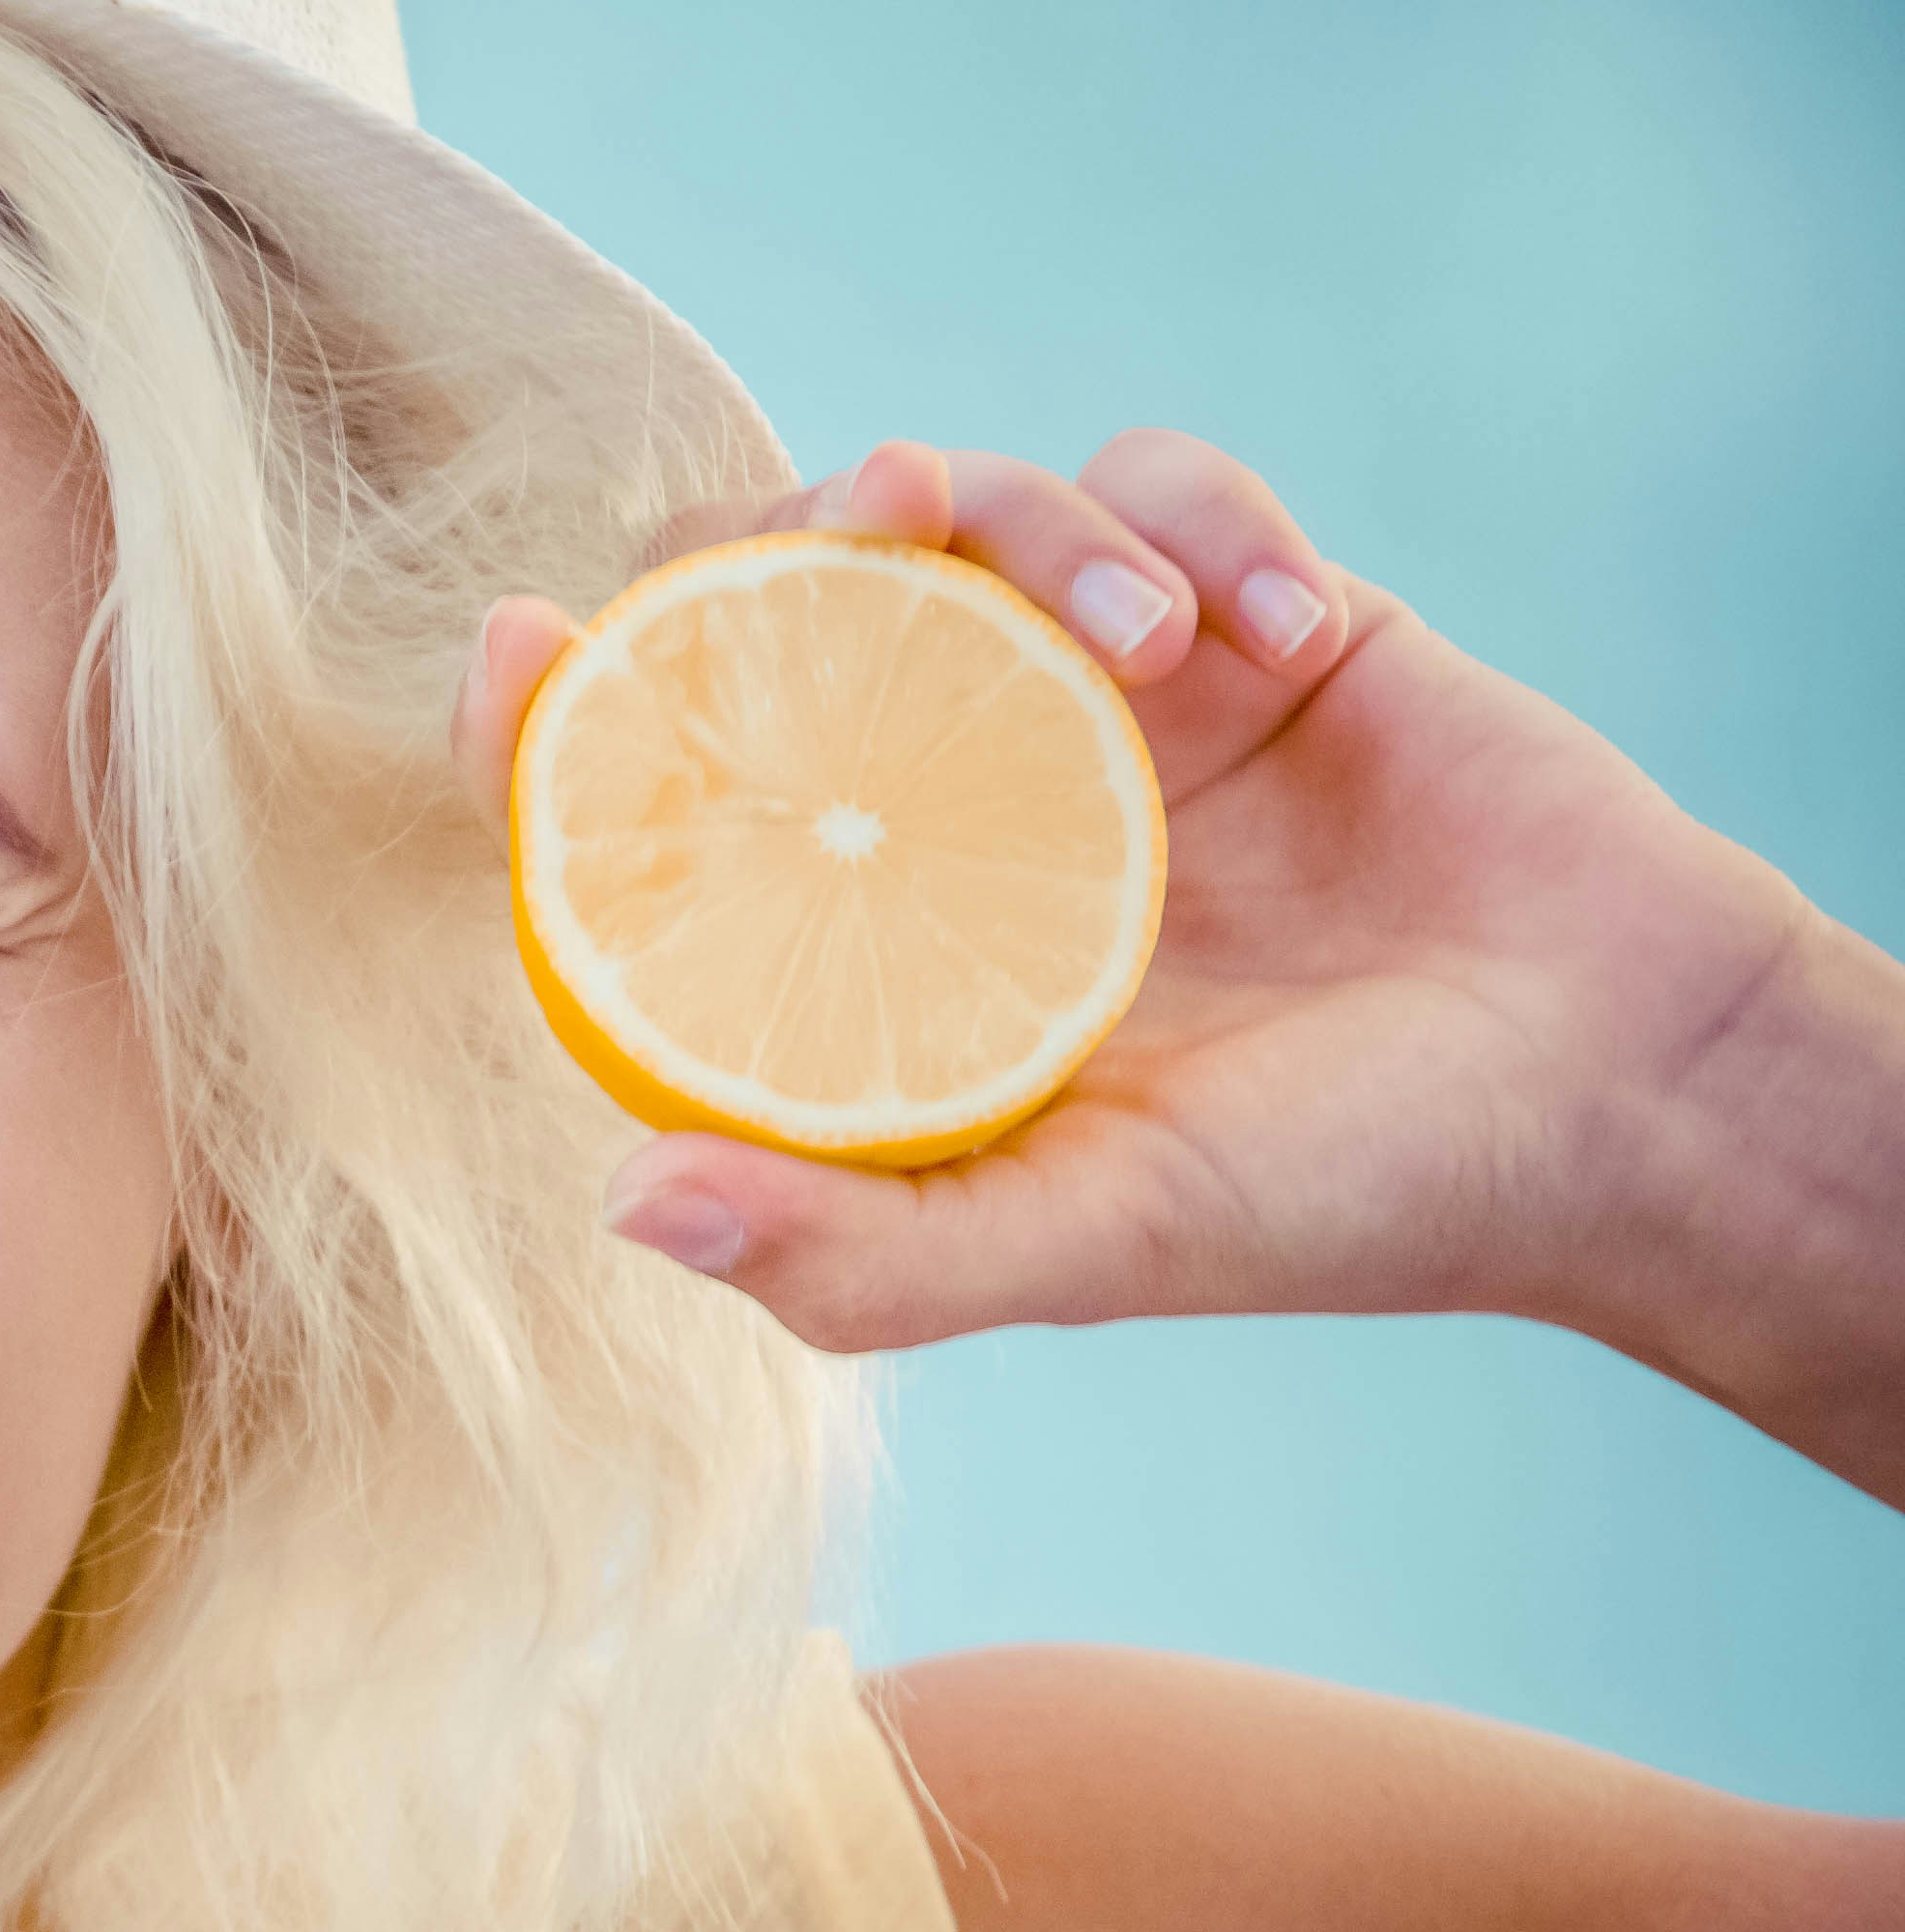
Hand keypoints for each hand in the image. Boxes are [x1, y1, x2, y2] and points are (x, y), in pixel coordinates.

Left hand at [447, 431, 1841, 1360]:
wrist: (1613, 1103)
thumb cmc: (1332, 1194)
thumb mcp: (1080, 1244)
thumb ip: (857, 1252)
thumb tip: (624, 1204)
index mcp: (872, 939)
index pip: (655, 805)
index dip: (560, 724)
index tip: (513, 648)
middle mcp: (949, 800)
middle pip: (770, 600)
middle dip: (774, 535)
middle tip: (862, 525)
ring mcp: (1095, 700)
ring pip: (965, 510)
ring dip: (1030, 532)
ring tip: (1147, 644)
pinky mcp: (1249, 616)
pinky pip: (1164, 485)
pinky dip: (1202, 525)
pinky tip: (1284, 640)